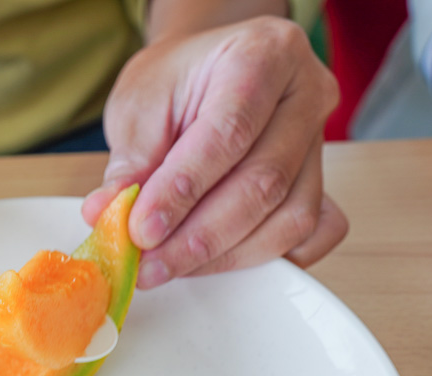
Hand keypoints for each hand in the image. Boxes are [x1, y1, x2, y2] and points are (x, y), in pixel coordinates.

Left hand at [83, 16, 346, 288]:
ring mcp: (321, 141)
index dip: (182, 192)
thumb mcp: (139, 106)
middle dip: (199, 237)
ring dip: (225, 256)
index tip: (141, 231)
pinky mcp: (324, 182)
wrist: (205, 74)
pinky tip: (219, 262)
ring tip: (169, 265)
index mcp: (262, 54)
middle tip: (148, 264)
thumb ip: (130, 164)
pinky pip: (313, 232)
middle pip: (264, 183)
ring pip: (290, 217)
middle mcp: (305, 93)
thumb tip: (107, 216)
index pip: (228, 134)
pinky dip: (267, 256)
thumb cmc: (175, 83)